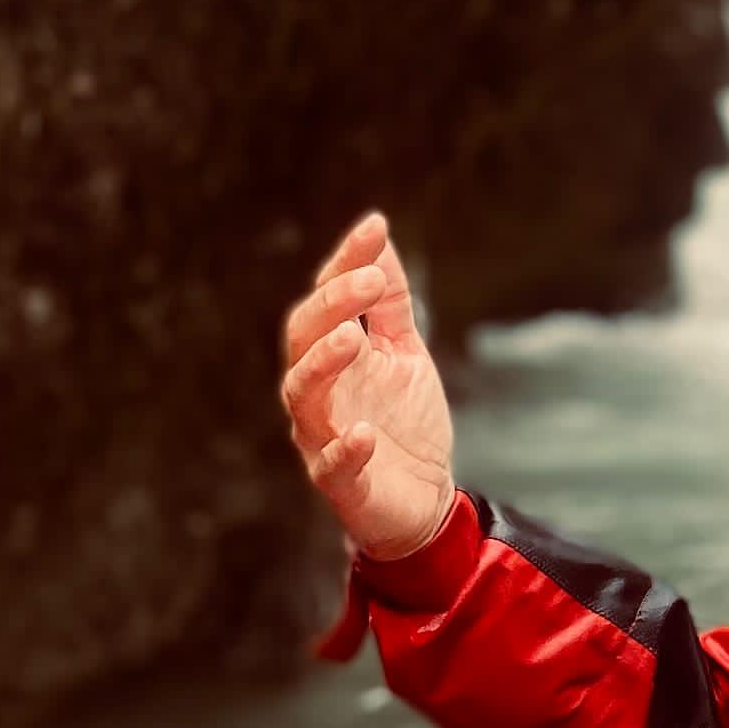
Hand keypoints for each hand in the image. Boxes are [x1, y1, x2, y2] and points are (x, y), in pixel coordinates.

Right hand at [280, 210, 456, 562]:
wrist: (426, 500)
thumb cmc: (405, 423)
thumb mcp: (405, 353)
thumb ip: (390, 303)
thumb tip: (377, 236)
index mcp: (332, 357)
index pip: (326, 300)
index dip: (345, 263)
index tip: (374, 228)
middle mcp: (318, 392)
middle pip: (303, 340)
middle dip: (332, 305)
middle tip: (369, 281)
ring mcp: (323, 437)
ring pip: (302, 396)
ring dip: (322, 364)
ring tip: (351, 338)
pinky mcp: (340, 484)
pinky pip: (332, 467)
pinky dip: (346, 450)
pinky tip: (366, 435)